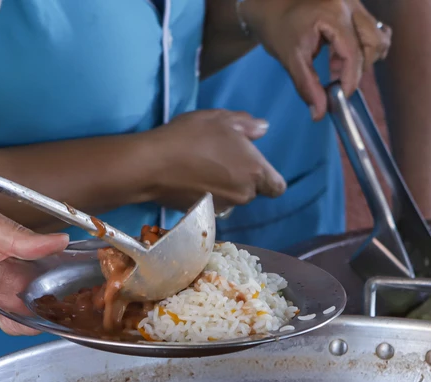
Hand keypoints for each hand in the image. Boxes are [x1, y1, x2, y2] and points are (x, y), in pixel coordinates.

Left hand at [0, 193, 68, 334]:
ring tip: (36, 288)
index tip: (83, 269)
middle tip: (71, 286)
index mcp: (6, 252)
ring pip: (16, 310)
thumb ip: (18, 235)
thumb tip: (59, 241)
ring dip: (26, 302)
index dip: (62, 270)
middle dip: (52, 293)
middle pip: (34, 294)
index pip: (43, 266)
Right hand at [144, 110, 286, 211]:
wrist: (153, 164)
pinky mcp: (203, 213)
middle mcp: (244, 194)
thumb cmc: (192, 137)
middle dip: (242, 178)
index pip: (277, 187)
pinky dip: (207, 194)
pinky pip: (213, 204)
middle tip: (221, 158)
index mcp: (255, 171)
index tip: (253, 166)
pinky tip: (191, 178)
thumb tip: (264, 128)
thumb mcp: (221, 119)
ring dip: (224, 186)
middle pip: (252, 191)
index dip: (269, 178)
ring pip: (232, 198)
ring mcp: (223, 206)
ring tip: (203, 167)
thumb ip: (248, 124)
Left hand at [239, 0, 391, 117]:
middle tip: (337, 81)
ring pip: (377, 36)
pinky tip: (341, 55)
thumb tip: (320, 113)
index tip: (341, 97)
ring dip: (363, 57)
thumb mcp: (290, 58)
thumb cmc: (276, 28)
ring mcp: (354, 3)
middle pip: (373, 43)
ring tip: (337, 66)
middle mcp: (349, 5)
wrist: (270, 6)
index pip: (353, 52)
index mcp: (333, 13)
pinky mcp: (355, 6)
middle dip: (358, 68)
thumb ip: (307, 86)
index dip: (350, 79)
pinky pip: (371, 29)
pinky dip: (362, 46)